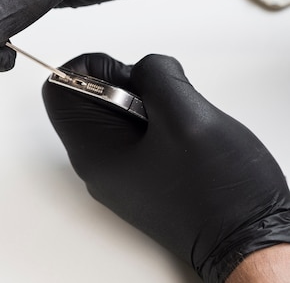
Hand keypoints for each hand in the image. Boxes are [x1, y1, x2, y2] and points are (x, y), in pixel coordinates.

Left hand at [42, 53, 289, 281]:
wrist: (248, 242)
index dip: (92, 69)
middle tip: (160, 98)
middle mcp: (98, 162)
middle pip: (89, 98)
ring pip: (119, 111)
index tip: (128, 75)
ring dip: (149, 102)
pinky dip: (161, 120)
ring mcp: (121, 169)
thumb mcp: (187, 118)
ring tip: (179, 121)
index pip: (59, 89)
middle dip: (126, 85)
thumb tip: (143, 65)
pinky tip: (185, 135)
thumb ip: (156, 77)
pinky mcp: (143, 172)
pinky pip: (139, 130)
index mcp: (92, 151)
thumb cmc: (218, 196)